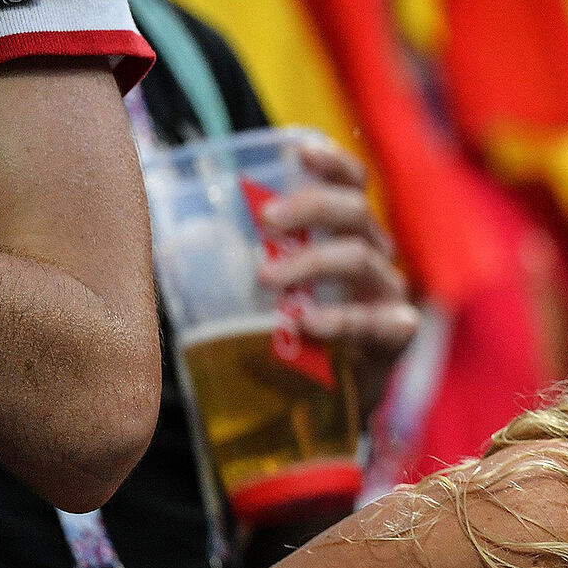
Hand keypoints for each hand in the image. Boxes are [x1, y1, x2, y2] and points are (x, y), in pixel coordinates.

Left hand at [256, 139, 418, 418]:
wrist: (319, 417)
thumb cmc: (286, 342)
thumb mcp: (260, 293)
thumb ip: (233, 261)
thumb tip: (173, 232)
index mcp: (348, 237)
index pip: (352, 185)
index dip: (333, 162)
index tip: (301, 150)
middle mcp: (375, 259)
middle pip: (356, 212)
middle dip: (311, 206)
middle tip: (266, 222)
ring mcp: (388, 297)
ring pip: (362, 260)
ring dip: (313, 262)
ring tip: (268, 281)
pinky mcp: (395, 339)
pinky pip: (376, 321)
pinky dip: (341, 319)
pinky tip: (307, 325)